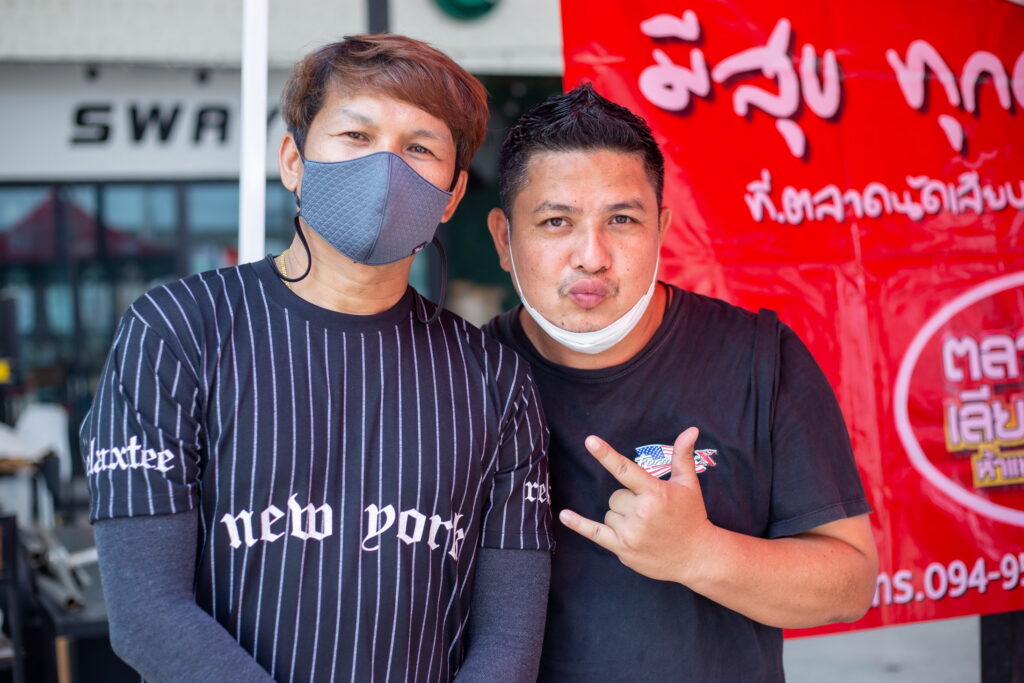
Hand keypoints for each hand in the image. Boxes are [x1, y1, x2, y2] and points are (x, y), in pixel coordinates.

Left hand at [559, 427, 717, 583]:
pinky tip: (564, 515)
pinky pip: (595, 533)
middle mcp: (641, 513)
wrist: (697, 557)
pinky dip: (579, 524)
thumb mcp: (688, 485)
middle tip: (650, 512)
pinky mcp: (623, 549)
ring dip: (621, 518)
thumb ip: (682, 455)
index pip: (625, 470)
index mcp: (655, 493)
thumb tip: (691, 429)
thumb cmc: (691, 516)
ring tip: (645, 527)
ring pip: (609, 514)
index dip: (606, 454)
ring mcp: (631, 533)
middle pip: (615, 497)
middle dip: (628, 501)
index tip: (590, 441)